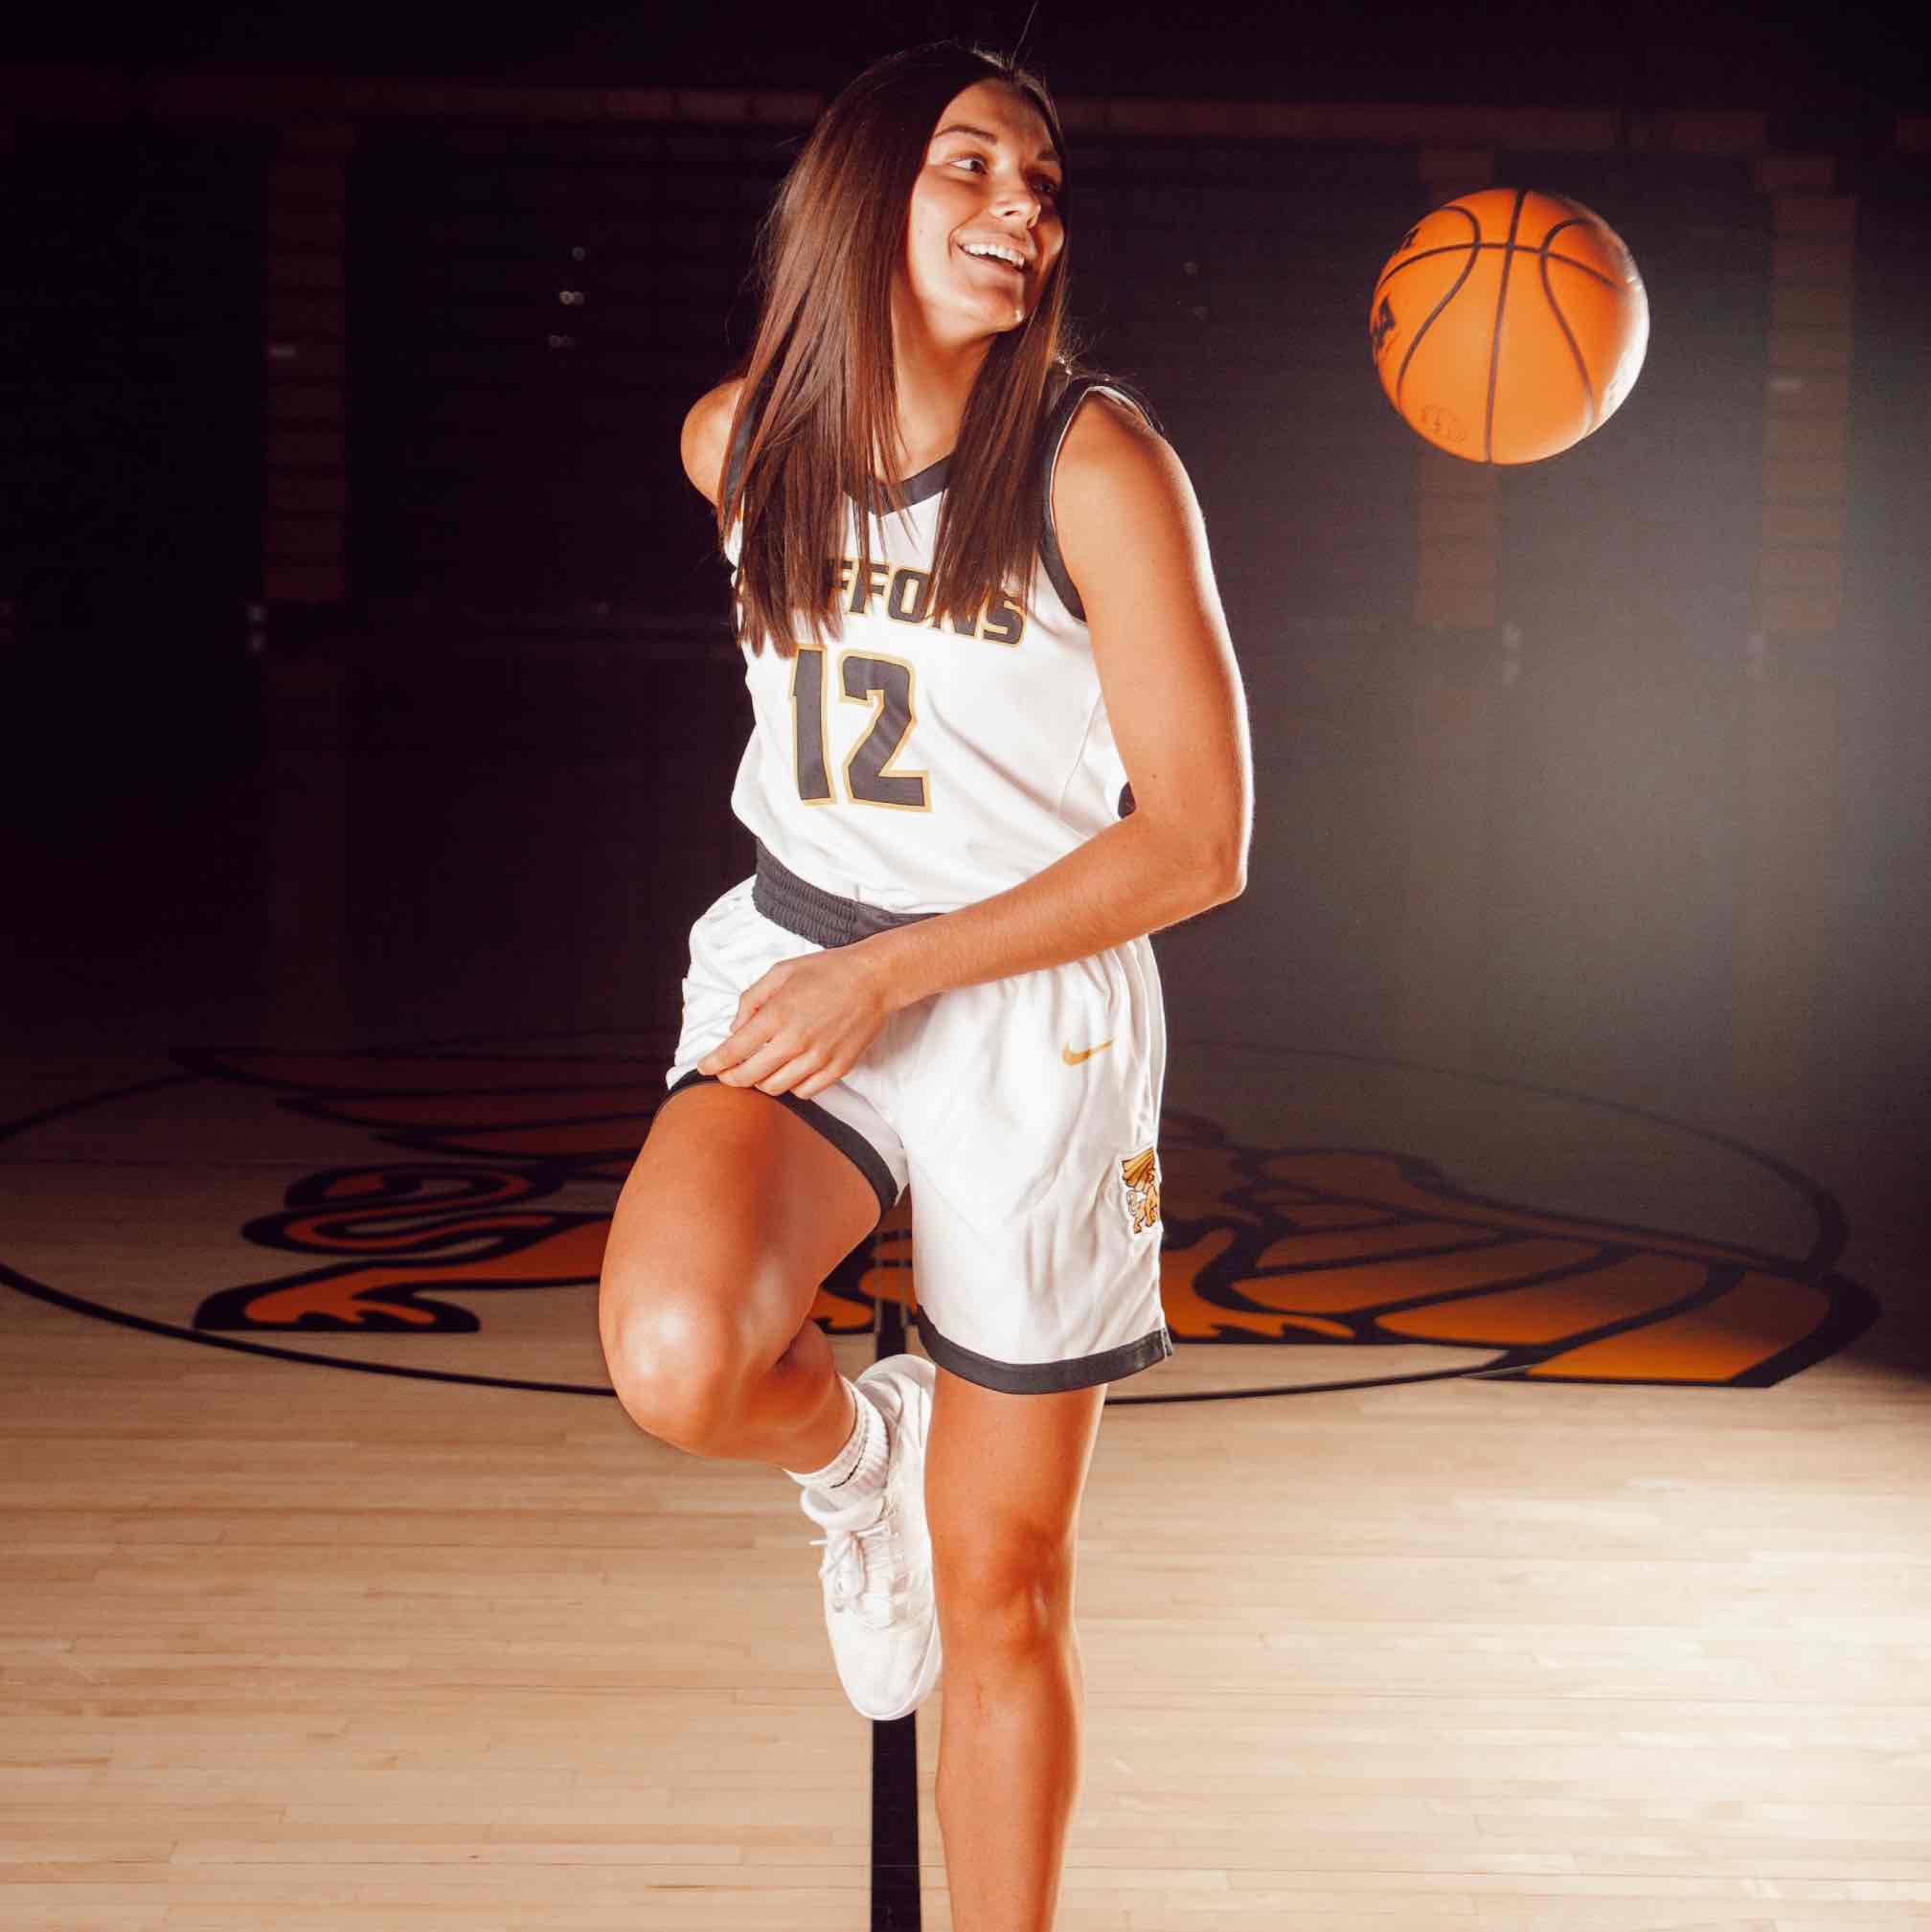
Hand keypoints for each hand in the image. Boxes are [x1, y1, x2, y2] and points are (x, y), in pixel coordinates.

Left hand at [697, 942, 896, 1099]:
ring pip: (776, 1088)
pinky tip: (789, 1072)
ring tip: (760, 1070)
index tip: (705, 1068)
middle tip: (727, 1074)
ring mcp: (818, 1058)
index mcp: (777, 1015)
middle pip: (750, 1077)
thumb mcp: (781, 972)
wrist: (875, 979)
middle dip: (731, 1078)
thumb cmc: (828, 971)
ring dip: (762, 1082)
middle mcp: (795, 1041)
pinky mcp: (838, 1068)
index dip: (713, 1064)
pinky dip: (791, 1086)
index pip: (733, 1051)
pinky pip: (805, 1091)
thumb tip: (736, 1028)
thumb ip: (752, 1000)